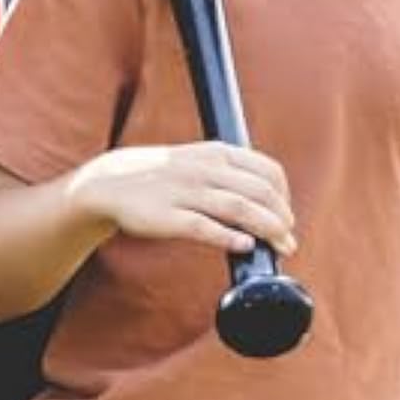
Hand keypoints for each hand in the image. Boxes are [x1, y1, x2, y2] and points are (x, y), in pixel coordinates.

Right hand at [68, 141, 296, 255]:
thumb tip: (268, 200)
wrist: (110, 182)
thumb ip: (231, 173)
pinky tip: (244, 246)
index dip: (285, 196)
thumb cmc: (163, 176)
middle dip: (281, 218)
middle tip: (288, 239)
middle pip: (259, 192)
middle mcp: (204, 169)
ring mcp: (185, 192)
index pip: (267, 171)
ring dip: (267, 229)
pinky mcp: (167, 217)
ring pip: (239, 208)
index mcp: (216, 153)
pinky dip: (229, 237)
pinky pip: (204, 227)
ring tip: (280, 246)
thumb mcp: (198, 160)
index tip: (286, 216)